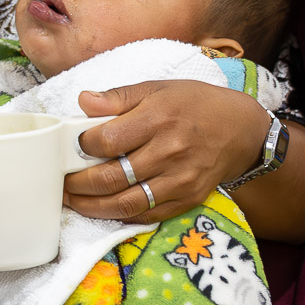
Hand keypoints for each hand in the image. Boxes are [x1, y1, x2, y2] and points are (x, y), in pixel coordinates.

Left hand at [63, 80, 270, 223]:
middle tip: (62, 182)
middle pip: (111, 177)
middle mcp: (168, 152)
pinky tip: (103, 210)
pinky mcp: (188, 199)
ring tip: (73, 201)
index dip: (82, 146)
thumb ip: (118, 97)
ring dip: (92, 207)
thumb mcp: (157, 88)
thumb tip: (83, 101)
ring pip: (126, 203)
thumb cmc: (195, 104)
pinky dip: (121, 216)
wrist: (242, 130)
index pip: (107, 140)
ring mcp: (179, 180)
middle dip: (78, 184)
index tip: (73, 146)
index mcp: (157, 119)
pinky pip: (148, 214)